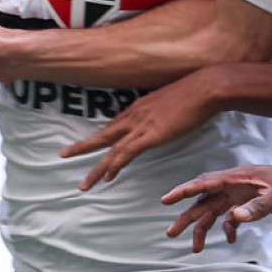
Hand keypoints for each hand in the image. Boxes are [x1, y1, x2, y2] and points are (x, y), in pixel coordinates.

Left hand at [61, 77, 221, 190]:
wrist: (207, 86)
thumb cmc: (198, 91)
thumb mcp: (175, 100)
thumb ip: (166, 110)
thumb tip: (168, 116)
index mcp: (140, 107)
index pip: (115, 125)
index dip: (101, 137)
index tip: (89, 145)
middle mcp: (135, 115)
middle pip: (103, 136)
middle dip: (82, 148)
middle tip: (63, 155)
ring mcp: (141, 125)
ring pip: (111, 150)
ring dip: (97, 169)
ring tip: (84, 184)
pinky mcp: (151, 135)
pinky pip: (127, 153)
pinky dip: (116, 166)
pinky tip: (108, 177)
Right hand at [161, 161, 271, 252]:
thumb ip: (258, 207)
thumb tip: (233, 219)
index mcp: (240, 177)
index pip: (205, 183)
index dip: (184, 191)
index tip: (166, 200)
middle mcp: (238, 185)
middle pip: (206, 201)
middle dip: (187, 217)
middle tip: (171, 233)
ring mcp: (245, 195)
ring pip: (217, 212)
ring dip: (205, 228)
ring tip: (194, 248)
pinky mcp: (255, 204)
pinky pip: (234, 217)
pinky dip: (229, 229)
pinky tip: (231, 240)